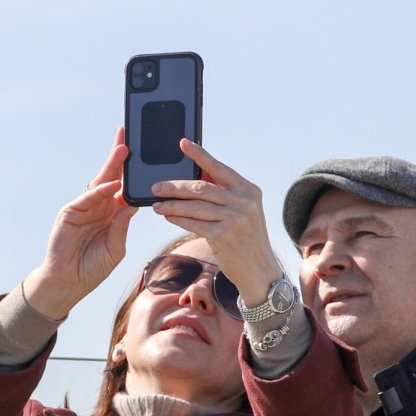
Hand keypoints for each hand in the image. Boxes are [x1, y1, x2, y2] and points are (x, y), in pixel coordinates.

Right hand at [21, 129, 139, 320]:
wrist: (69, 281)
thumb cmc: (93, 267)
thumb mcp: (116, 247)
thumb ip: (122, 226)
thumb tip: (133, 204)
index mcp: (112, 213)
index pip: (125, 187)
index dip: (133, 172)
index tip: (144, 156)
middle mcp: (99, 206)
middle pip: (112, 177)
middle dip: (120, 157)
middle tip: (130, 137)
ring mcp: (83, 207)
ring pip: (99, 183)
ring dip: (111, 166)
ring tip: (124, 150)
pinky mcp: (70, 213)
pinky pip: (87, 199)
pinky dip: (99, 191)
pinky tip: (111, 184)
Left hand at [149, 139, 284, 306]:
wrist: (260, 271)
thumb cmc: (246, 239)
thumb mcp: (243, 212)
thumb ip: (224, 194)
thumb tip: (194, 176)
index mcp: (248, 189)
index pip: (219, 168)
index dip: (199, 154)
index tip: (182, 144)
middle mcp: (244, 201)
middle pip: (202, 187)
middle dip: (175, 186)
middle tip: (156, 186)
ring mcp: (235, 218)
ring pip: (195, 206)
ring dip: (172, 204)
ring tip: (156, 203)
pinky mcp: (224, 235)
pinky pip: (194, 223)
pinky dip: (178, 219)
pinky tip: (167, 215)